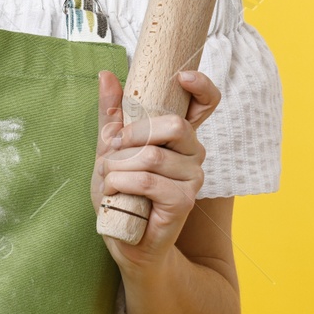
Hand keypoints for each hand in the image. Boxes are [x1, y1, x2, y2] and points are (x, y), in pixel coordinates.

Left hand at [90, 67, 220, 269]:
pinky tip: (115, 192)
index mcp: (180, 136)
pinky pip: (148, 180)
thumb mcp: (110, 148)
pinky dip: (121, 183)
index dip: (202, 86)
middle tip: (113, 148)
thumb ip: (112, 114)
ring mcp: (193, 178)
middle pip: (175, 125)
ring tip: (110, 178)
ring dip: (118, 166)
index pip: (206, 103)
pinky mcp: (183, 201)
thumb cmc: (121, 192)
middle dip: (133, 134)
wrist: (123, 238)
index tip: (182, 76)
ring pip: (152, 156)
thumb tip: (106, 75)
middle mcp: (194, 153)